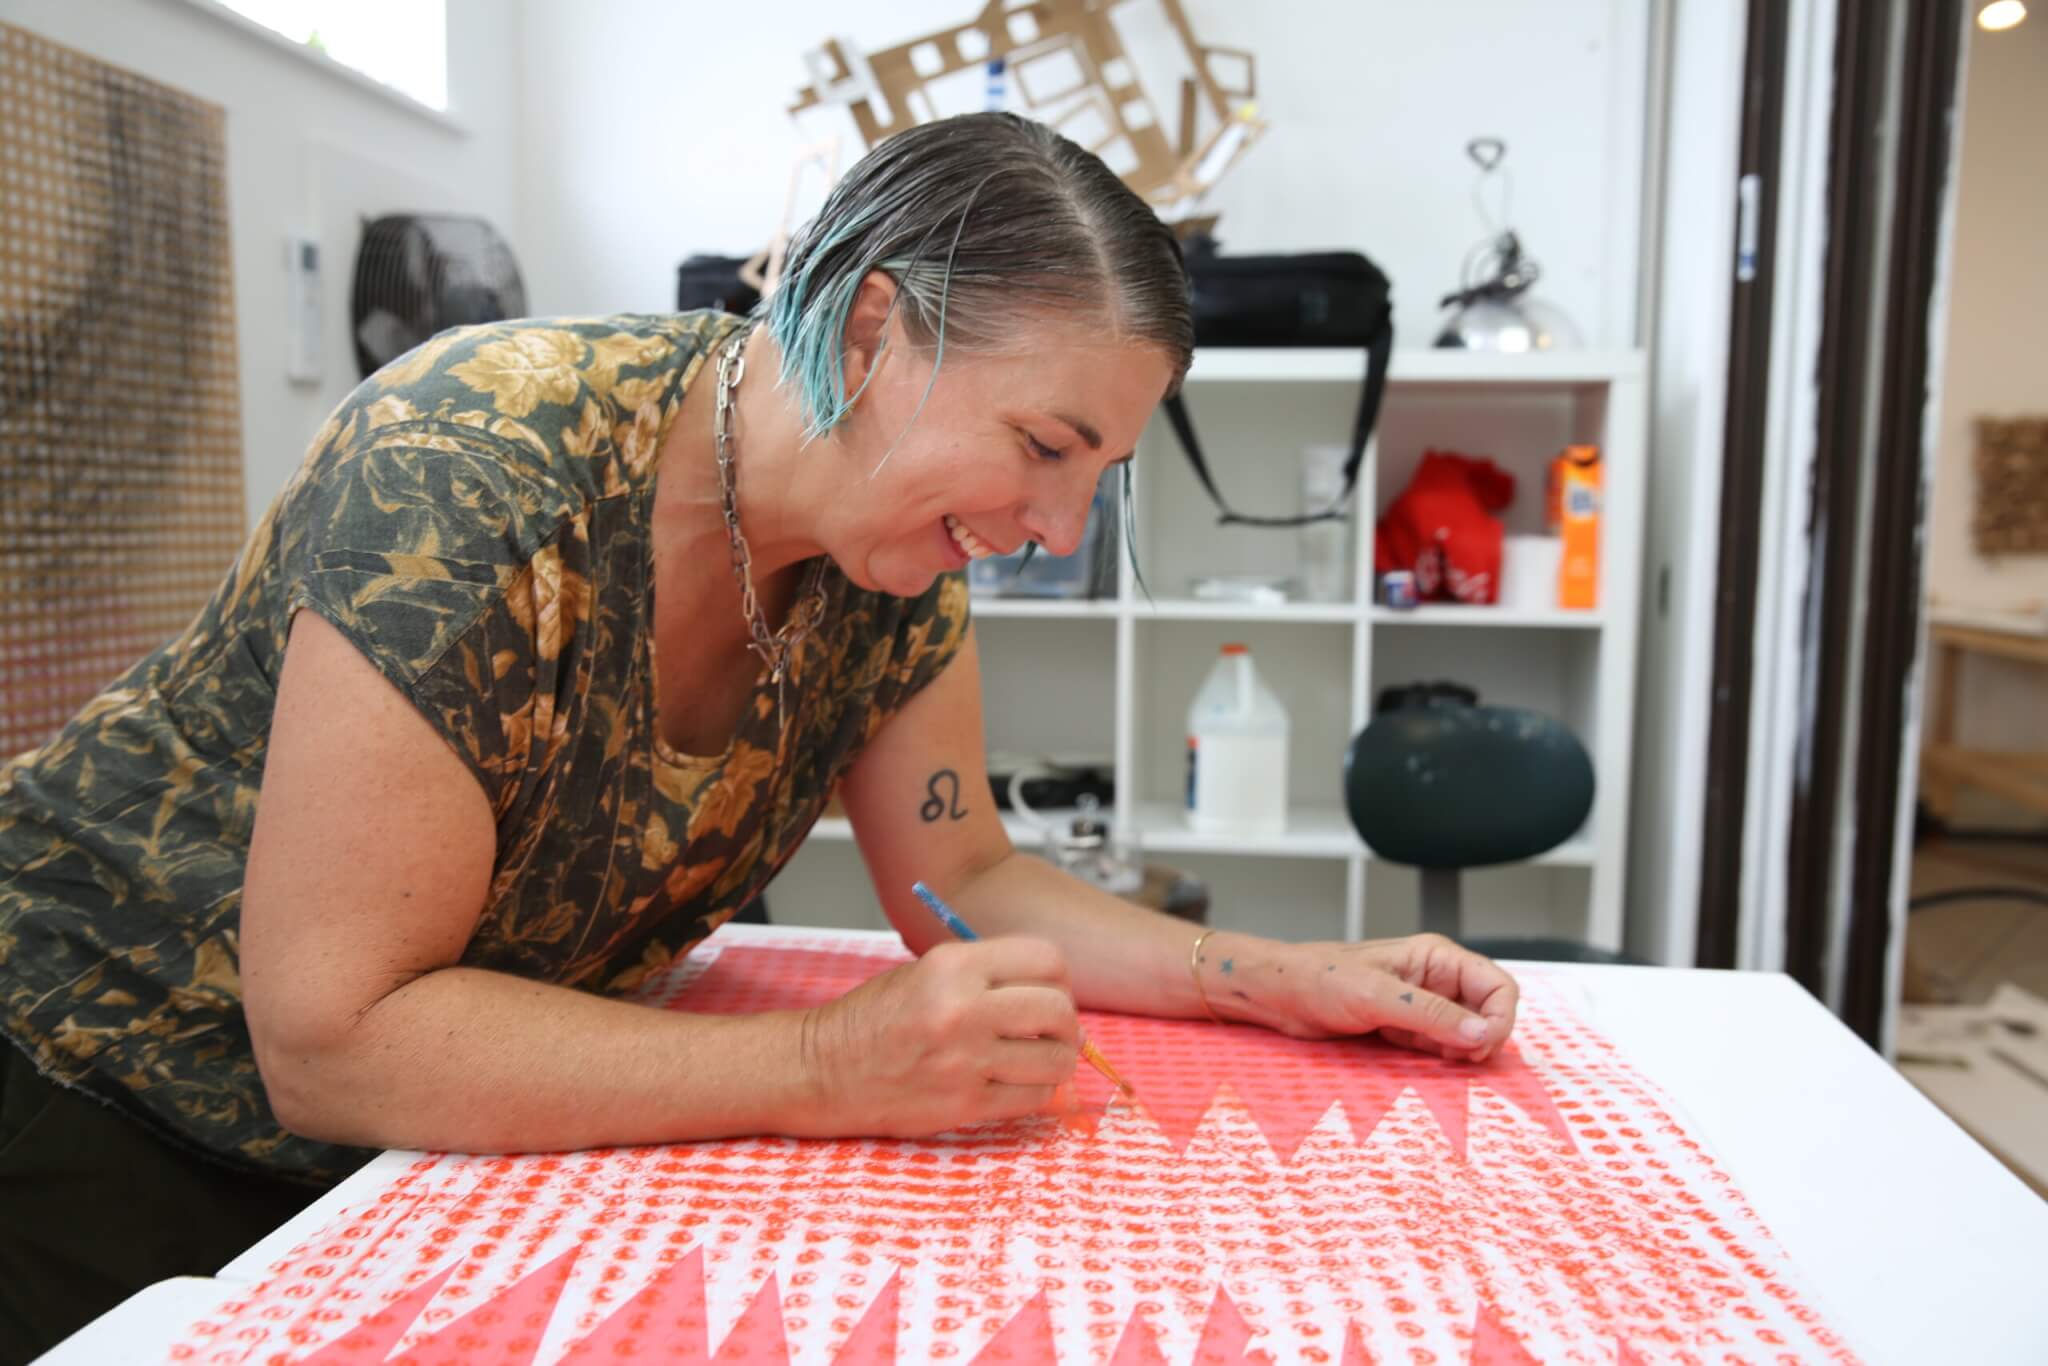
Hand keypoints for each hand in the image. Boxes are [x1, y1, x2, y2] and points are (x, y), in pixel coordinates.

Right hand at [797, 938, 1078, 1136]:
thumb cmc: (875, 1017)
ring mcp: (965, 1062)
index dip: (1058, 976)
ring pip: (1056, 1060)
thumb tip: (1053, 990)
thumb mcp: (927, 970)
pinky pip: (1033, 1098)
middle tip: (1052, 1028)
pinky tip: (1017, 1081)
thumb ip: (987, 973)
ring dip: (1056, 1059)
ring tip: (1038, 1057)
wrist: (823, 1070)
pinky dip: (1037, 1090)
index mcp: (954, 966)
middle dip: (1065, 1021)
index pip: (1046, 959)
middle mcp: (963, 1010)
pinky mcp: (964, 1105)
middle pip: (1059, 1010)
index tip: (1050, 989)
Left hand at [1206, 933, 1519, 1061]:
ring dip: (1461, 1051)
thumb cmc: (1319, 978)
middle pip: (1488, 1012)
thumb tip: (1481, 1033)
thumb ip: (1431, 1014)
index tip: (1482, 1045)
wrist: (1279, 996)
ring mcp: (1422, 1006)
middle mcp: (1435, 980)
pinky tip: (1422, 1061)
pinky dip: (1441, 1059)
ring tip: (1439, 1059)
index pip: (1497, 985)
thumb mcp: (1376, 996)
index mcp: (1436, 957)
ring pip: (1466, 1034)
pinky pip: (1439, 1047)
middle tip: (1462, 1059)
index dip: (1500, 1017)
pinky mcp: (1405, 1029)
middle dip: (1483, 1038)